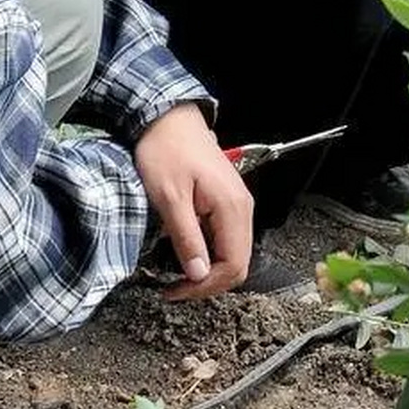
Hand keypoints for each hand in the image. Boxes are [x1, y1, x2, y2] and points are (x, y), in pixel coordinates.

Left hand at [133, 103, 253, 300]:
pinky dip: (209, 253)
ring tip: (176, 274)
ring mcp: (237, 204)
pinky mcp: (227, 202)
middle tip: (175, 288)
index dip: (205, 286)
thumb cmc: (166, 151)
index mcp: (232, 207)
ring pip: (233, 253)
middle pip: (238, 264)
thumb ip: (187, 238)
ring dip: (208, 270)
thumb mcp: (169, 198)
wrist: (168, 119)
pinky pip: (226, 238)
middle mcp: (242, 207)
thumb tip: (198, 275)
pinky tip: (186, 252)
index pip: (233, 266)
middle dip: (208, 283)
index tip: (175, 290)